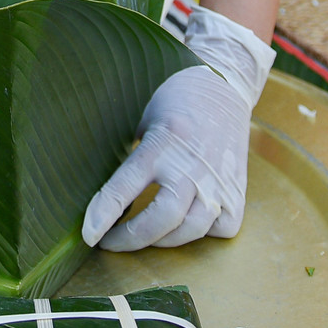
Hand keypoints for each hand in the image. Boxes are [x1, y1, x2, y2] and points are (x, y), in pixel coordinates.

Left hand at [82, 6, 274, 249]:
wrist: (226, 86)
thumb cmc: (178, 100)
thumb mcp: (146, 119)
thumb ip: (134, 158)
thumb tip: (107, 199)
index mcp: (162, 142)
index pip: (126, 186)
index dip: (103, 214)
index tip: (89, 235)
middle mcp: (191, 164)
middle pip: (162, 218)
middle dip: (131, 239)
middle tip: (110, 242)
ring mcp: (218, 179)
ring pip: (191, 229)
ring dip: (163, 240)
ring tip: (145, 235)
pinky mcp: (238, 190)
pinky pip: (220, 228)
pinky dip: (201, 234)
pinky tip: (186, 222)